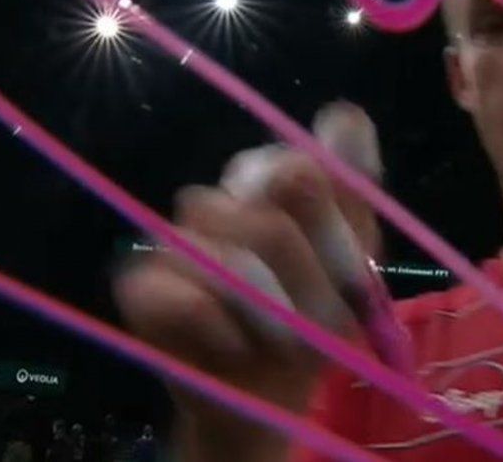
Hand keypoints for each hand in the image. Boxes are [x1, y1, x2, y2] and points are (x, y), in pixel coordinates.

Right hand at [114, 102, 382, 460]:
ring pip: (227, 253)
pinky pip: (181, 295)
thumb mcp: (358, 256)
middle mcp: (223, 198)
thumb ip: (353, 184)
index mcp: (273, 182)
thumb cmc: (318, 317)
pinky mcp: (143, 287)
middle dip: (312, 279)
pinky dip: (222, 328)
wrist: (269, 390)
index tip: (351, 266)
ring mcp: (178, 239)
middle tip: (321, 318)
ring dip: (271, 310)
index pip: (298, 167)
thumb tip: (343, 112)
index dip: (330, 222)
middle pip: (272, 212)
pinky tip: (236, 344)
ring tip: (284, 338)